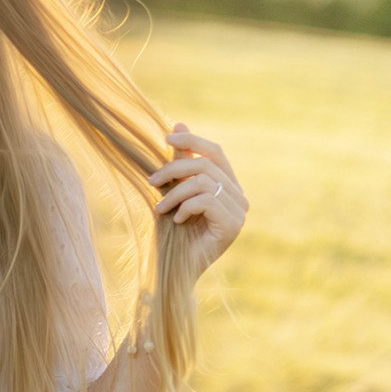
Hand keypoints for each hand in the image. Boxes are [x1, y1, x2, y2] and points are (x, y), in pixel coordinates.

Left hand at [148, 122, 247, 275]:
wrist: (174, 268)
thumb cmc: (172, 231)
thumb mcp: (173, 190)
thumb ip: (180, 161)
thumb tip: (178, 123)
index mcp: (227, 185)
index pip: (215, 151)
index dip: (192, 139)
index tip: (166, 135)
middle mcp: (238, 196)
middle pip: (206, 164)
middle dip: (174, 169)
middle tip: (151, 181)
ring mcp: (239, 211)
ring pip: (204, 182)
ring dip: (174, 193)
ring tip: (159, 208)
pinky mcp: (233, 225)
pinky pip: (207, 201)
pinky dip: (185, 207)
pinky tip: (176, 220)